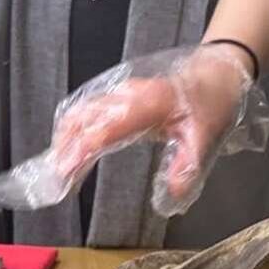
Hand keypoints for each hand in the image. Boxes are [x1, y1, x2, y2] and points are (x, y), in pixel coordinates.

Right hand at [0, 44, 268, 215]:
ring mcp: (119, 92)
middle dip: (63, 150)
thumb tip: (170, 197)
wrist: (217, 71)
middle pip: (82, 120)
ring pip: (79, 113)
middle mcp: (125, 95)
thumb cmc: (212, 104)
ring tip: (55, 171)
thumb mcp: (206, 138)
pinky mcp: (117, 95)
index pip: (103, 130)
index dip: (79, 151)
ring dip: (63, 140)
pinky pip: (85, 109)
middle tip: (51, 182)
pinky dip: (71, 130)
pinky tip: (66, 149)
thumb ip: (187, 167)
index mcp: (145, 104)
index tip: (62, 173)